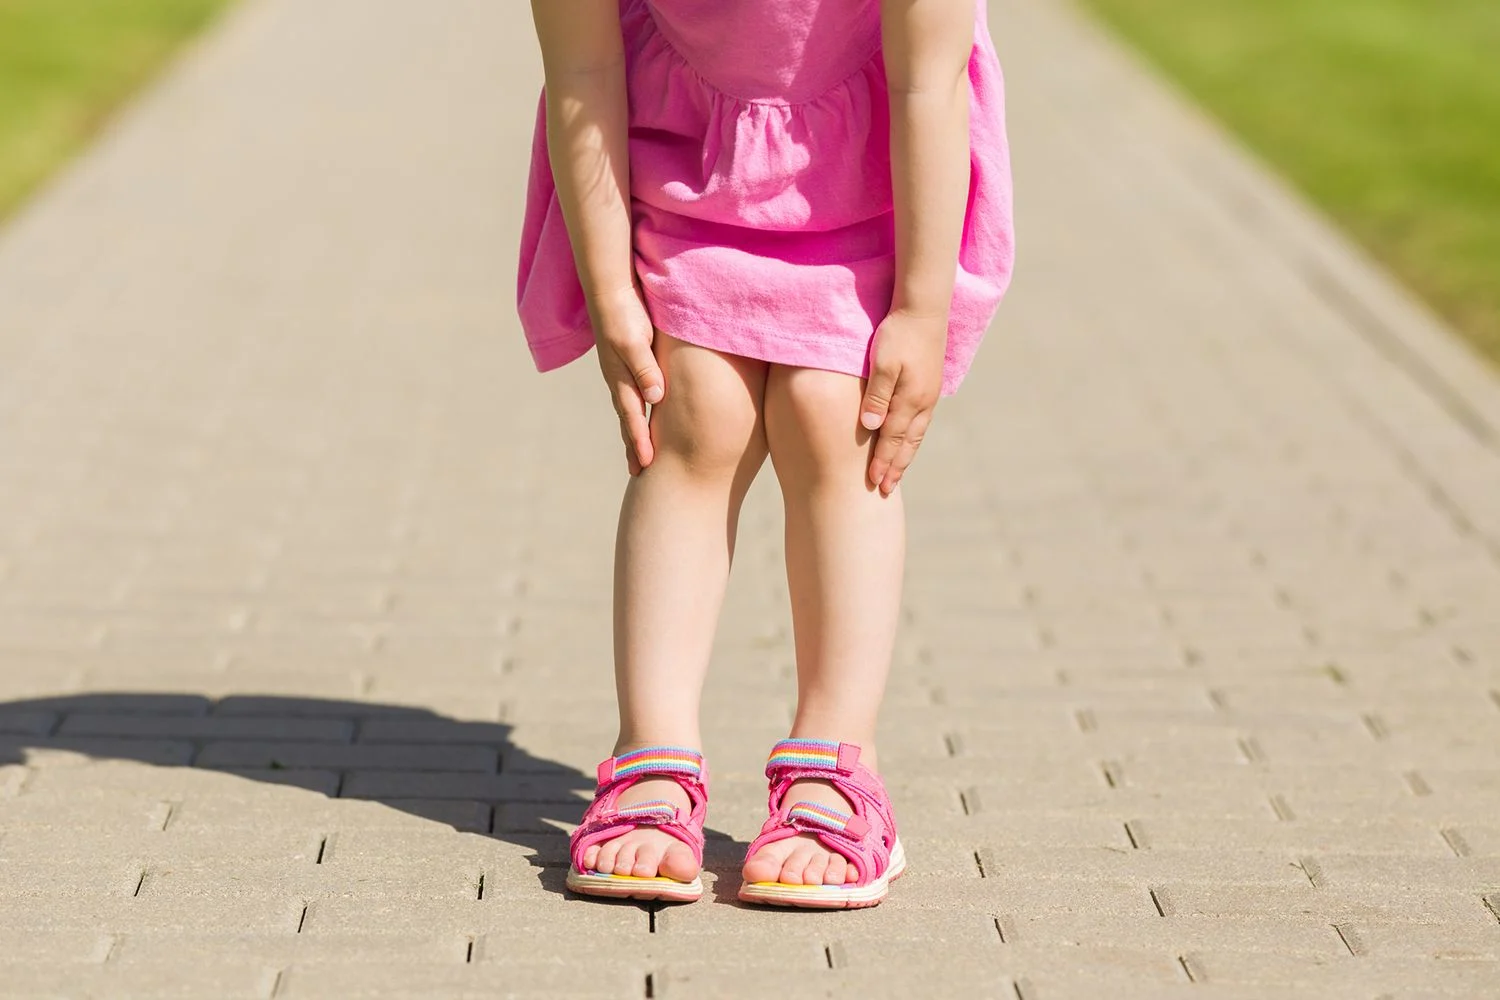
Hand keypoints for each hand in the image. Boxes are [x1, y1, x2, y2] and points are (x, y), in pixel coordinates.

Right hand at [587, 285, 664, 475]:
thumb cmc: (623, 312)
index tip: (646, 466)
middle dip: (634, 445)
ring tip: (640, 451)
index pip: (632, 417)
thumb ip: (645, 368)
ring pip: (630, 407)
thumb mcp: (634, 341)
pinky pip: (634, 391)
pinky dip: (638, 409)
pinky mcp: (629, 358)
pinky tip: (646, 412)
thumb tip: (656, 398)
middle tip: (639, 472)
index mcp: (620, 378)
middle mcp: (619, 378)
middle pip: (628, 419)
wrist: (610, 288)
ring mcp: (622, 369)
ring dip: (634, 430)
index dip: (639, 442)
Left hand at [859, 308, 945, 495]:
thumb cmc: (898, 333)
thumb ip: (877, 396)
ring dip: (905, 454)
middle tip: (886, 488)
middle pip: (907, 443)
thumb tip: (871, 428)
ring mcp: (929, 394)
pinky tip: (907, 440)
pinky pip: (920, 420)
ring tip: (896, 471)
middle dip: (896, 467)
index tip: (873, 483)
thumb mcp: (882, 363)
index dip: (883, 463)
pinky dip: (912, 437)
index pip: (893, 440)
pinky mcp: (929, 384)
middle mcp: (923, 402)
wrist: (923, 307)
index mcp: (911, 400)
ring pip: (916, 433)